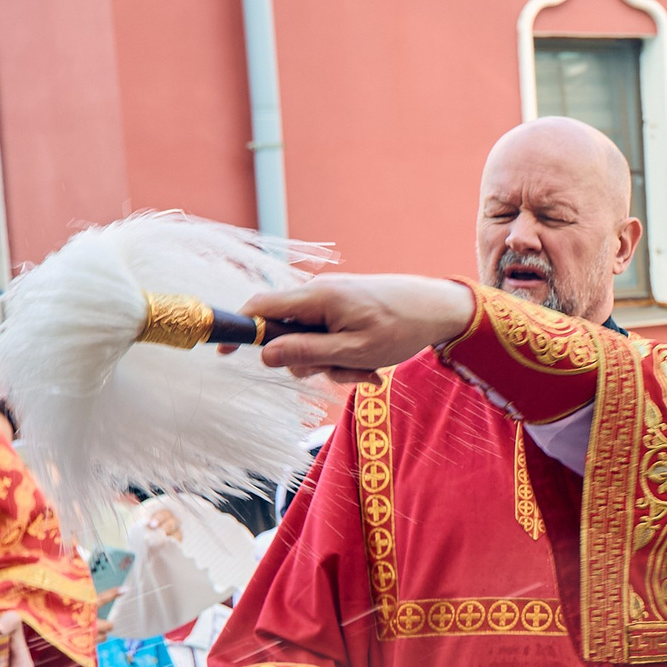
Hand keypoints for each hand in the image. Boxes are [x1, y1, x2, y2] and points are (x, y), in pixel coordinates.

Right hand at [244, 275, 476, 386]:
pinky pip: (330, 339)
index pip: (260, 307)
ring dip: (333, 364)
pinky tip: (373, 366)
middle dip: (308, 362)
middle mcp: (319, 295)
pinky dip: (346, 357)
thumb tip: (266, 356)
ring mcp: (332, 302)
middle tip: (343, 372)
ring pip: (311, 342)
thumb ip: (308, 352)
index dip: (240, 330)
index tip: (225, 353)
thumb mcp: (355, 350)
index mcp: (316, 298)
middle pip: (287, 334)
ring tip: (368, 369)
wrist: (441, 308)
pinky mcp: (344, 311)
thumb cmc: (403, 327)